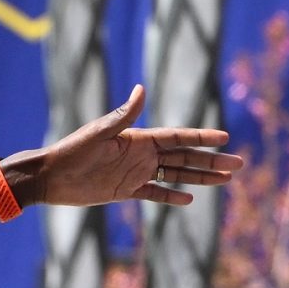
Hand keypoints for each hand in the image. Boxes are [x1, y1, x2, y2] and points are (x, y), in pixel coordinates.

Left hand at [4, 84, 241, 209]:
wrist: (50, 176)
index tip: (225, 138)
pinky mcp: (125, 191)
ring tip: (226, 180)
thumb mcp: (99, 133)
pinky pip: (154, 193)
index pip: (178, 137)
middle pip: (185, 157)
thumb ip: (123, 115)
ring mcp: (135, 173)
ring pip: (175, 175)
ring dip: (200, 177)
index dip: (202, 138)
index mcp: (139, 138)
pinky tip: (190, 198)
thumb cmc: (72, 151)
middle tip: (239, 164)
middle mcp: (141, 155)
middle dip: (211, 161)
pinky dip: (171, 196)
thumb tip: (140, 89)